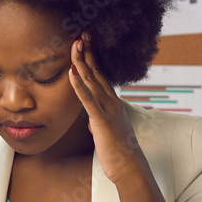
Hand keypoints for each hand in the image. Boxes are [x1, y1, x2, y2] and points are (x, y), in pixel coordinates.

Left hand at [69, 33, 147, 183]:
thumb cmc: (119, 152)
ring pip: (92, 81)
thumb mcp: (106, 133)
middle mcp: (112, 102)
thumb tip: (91, 122)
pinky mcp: (102, 121)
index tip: (86, 42)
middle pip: (97, 72)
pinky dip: (79, 85)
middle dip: (88, 52)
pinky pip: (88, 100)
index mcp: (113, 103)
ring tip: (75, 44)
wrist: (130, 168)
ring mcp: (108, 110)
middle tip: (81, 33)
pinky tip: (71, 72)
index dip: (92, 58)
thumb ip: (99, 122)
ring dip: (82, 62)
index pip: (101, 75)